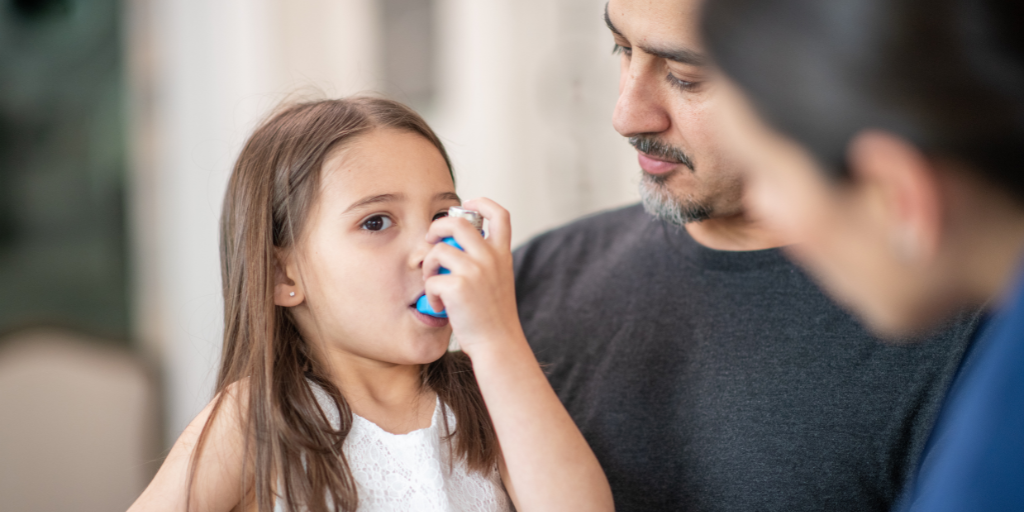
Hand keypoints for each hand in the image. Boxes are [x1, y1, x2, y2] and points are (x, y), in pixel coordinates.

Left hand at [422, 198, 523, 355]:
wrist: (498, 343)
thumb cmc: (493, 317)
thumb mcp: (498, 281)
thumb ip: (484, 261)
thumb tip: (452, 246)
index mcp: (502, 254)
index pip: (499, 214)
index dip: (481, 202)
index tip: (467, 205)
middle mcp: (490, 257)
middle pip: (457, 222)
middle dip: (437, 227)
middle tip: (431, 240)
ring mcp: (475, 271)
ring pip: (437, 250)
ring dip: (428, 265)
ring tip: (433, 283)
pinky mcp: (458, 286)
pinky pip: (430, 279)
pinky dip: (429, 294)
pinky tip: (437, 307)